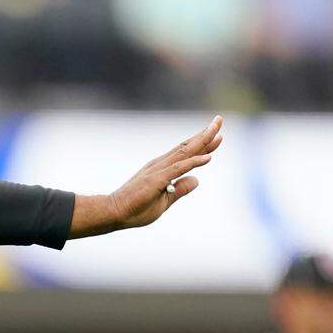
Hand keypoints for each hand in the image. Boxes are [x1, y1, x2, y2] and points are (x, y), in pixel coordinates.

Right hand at [69, 116, 223, 238]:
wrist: (114, 212)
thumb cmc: (136, 209)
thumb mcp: (165, 201)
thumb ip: (180, 189)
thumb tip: (197, 180)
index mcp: (162, 169)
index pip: (185, 153)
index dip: (203, 143)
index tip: (217, 135)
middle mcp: (161, 165)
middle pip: (187, 147)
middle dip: (205, 134)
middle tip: (219, 120)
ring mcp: (158, 171)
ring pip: (184, 153)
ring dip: (202, 141)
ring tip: (217, 131)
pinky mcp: (157, 180)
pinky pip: (178, 169)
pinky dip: (193, 162)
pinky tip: (208, 158)